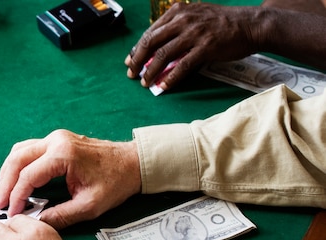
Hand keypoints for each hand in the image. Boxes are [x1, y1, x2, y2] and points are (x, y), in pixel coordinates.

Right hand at [0, 129, 140, 229]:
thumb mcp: (89, 206)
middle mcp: (55, 141)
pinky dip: (19, 165)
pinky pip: (28, 150)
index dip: (17, 197)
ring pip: (19, 151)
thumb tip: (36, 224)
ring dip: (9, 172)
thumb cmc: (116, 183)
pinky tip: (17, 181)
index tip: (11, 213)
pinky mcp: (57, 140)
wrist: (133, 163)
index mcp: (63, 155)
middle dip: (5, 183)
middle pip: (17, 159)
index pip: (28, 176)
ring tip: (4, 194)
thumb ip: (60, 216)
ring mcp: (55, 137)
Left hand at [125, 3, 258, 90]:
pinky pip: (182, 66)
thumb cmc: (223, 23)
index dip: (137, 48)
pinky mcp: (205, 47)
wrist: (251, 24)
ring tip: (145, 83)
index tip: (130, 60)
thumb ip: (177, 29)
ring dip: (151, 71)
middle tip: (131, 73)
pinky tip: (163, 86)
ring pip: (163, 54)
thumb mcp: (196, 18)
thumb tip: (158, 51)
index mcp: (178, 12)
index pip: (150, 32)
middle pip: (151, 42)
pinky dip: (170, 78)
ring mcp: (194, 33)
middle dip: (137, 60)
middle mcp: (183, 20)